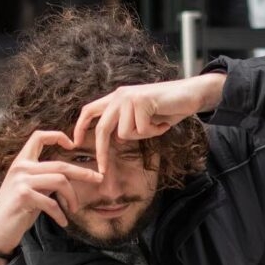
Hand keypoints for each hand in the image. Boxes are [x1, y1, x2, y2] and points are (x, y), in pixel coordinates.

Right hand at [0, 127, 103, 264]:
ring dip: (72, 198)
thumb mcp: (30, 189)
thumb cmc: (15, 211)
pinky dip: (61, 214)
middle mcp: (20, 167)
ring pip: (60, 181)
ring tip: (73, 209)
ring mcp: (21, 181)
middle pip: (61, 165)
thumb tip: (70, 176)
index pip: (38, 136)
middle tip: (98, 179)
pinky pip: (52, 202)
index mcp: (21, 162)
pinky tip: (63, 222)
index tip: (73, 145)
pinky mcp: (23, 196)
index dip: (58, 136)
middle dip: (84, 173)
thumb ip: (45, 179)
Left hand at [72, 73, 225, 173]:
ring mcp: (129, 97)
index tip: (75, 144)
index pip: (89, 110)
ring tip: (156, 125)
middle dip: (102, 152)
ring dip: (143, 136)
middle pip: (103, 128)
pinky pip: (141, 130)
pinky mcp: (141, 101)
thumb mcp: (141, 116)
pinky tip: (163, 122)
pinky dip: (154, 132)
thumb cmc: (167, 107)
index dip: (80, 127)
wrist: (190, 94)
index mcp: (116, 98)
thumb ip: (125, 123)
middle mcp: (119, 96)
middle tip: (103, 170)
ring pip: (125, 133)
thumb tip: (114, 139)